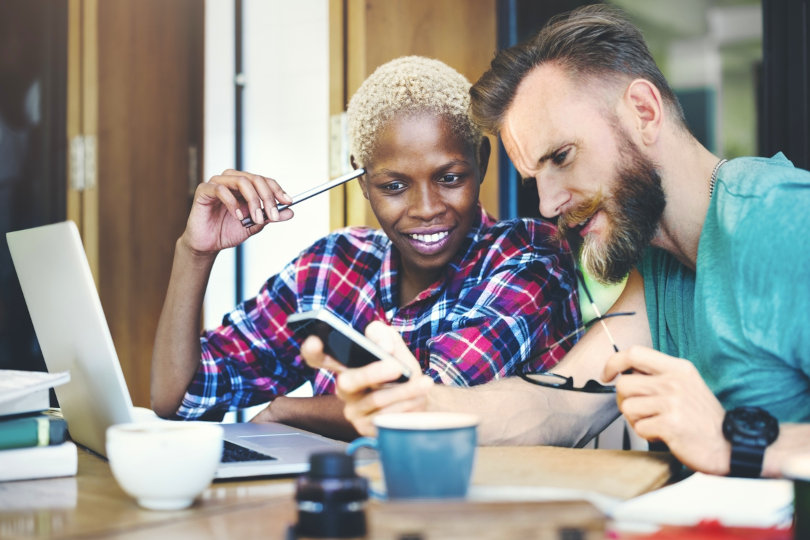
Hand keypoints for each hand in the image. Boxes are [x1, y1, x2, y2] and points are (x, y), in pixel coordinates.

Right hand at [182, 170, 293, 254]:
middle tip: (273, 215)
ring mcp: (217, 183)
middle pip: (255, 179)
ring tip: (255, 218)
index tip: (288, 202)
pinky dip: (233, 203)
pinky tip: (238, 216)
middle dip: (267, 197)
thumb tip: (290, 212)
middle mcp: (231, 180)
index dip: (277, 190)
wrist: (208, 244)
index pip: (264, 180)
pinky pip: (221, 190)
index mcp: (244, 186)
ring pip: (241, 181)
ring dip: (253, 200)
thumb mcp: (255, 225)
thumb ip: (270, 217)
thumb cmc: (228, 231)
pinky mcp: (204, 190)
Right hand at [300, 320, 432, 435]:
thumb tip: (382, 346)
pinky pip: (385, 418)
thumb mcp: (395, 346)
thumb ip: (384, 335)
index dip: (312, 350)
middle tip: (396, 366)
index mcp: (345, 366)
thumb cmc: (402, 371)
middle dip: (372, 373)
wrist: (422, 398)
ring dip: (403, 390)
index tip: (315, 342)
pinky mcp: (368, 429)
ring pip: (375, 400)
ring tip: (423, 382)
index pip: (318, 358)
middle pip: (348, 381)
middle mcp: (345, 389)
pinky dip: (406, 406)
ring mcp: (354, 411)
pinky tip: (419, 398)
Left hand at [604, 345, 729, 474]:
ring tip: (656, 423)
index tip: (607, 375)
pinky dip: (647, 434)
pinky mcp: (671, 424)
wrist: (730, 445)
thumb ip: (658, 375)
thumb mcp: (686, 385)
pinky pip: (639, 427)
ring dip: (636, 420)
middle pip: (624, 384)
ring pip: (627, 407)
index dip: (613, 362)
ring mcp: (673, 402)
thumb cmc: (702, 418)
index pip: (634, 353)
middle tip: (641, 412)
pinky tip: (664, 434)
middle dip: (624, 401)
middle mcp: (675, 381)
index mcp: (678, 368)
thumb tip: (623, 372)